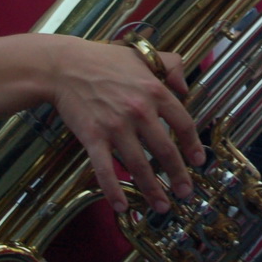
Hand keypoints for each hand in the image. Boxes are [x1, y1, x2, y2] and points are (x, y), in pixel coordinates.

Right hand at [44, 38, 203, 214]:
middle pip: (165, 151)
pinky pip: (106, 169)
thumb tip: (185, 87)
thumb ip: (171, 65)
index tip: (198, 161)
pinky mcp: (93, 137)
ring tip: (162, 206)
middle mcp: (139, 111)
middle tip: (185, 193)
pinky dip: (114, 191)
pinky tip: (121, 206)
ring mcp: (116, 126)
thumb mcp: (143, 54)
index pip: (183, 123)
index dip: (193, 145)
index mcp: (154, 91)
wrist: (64, 67)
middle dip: (178, 176)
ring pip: (139, 165)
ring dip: (152, 190)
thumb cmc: (103, 59)